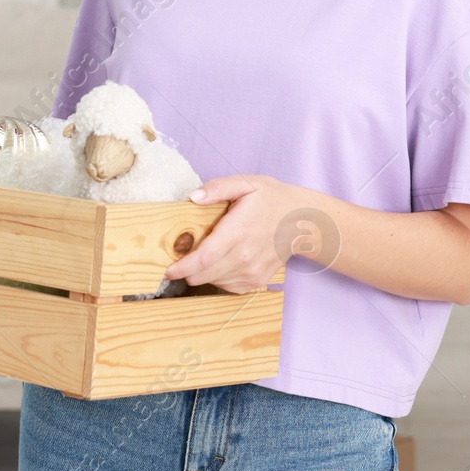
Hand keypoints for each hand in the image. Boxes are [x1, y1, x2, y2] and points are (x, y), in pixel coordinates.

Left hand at [163, 174, 313, 293]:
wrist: (302, 221)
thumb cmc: (272, 199)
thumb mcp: (246, 183)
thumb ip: (218, 188)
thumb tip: (193, 197)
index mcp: (238, 231)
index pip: (203, 257)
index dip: (182, 267)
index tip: (167, 270)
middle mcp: (245, 256)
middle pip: (204, 274)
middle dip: (186, 270)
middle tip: (180, 257)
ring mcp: (252, 272)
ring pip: (213, 282)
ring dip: (202, 273)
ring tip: (206, 254)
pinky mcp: (257, 281)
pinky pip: (227, 287)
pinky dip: (218, 278)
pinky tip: (222, 261)